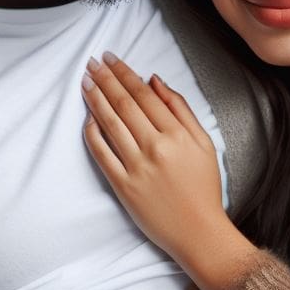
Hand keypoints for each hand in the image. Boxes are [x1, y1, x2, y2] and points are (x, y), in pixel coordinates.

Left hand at [82, 51, 227, 258]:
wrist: (198, 230)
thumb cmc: (204, 187)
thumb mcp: (204, 143)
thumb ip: (180, 110)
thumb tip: (155, 82)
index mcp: (176, 134)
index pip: (143, 94)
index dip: (124, 73)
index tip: (111, 59)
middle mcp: (155, 147)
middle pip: (123, 104)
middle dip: (105, 79)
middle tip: (92, 62)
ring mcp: (136, 167)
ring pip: (110, 124)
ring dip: (95, 99)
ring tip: (85, 81)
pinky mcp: (123, 186)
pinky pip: (102, 154)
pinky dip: (92, 134)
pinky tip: (87, 118)